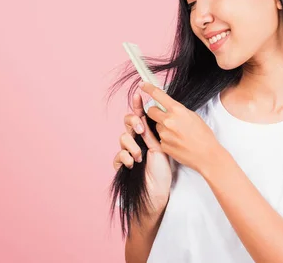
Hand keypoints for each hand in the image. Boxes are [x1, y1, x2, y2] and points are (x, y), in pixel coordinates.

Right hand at [112, 91, 171, 213]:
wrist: (159, 190)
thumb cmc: (164, 168)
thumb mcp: (162, 145)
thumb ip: (155, 130)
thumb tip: (155, 111)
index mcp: (147, 132)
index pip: (141, 114)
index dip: (138, 103)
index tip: (138, 94)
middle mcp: (137, 139)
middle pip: (128, 121)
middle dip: (133, 122)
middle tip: (141, 129)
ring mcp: (129, 150)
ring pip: (122, 137)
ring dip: (132, 145)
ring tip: (140, 156)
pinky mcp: (124, 164)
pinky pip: (118, 155)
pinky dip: (125, 158)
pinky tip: (133, 163)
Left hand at [138, 81, 223, 174]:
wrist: (207, 155)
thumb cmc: (203, 135)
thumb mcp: (193, 116)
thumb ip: (178, 110)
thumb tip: (169, 108)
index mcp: (177, 110)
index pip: (158, 95)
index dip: (148, 88)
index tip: (142, 85)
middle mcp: (168, 121)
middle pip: (150, 111)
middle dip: (154, 111)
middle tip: (163, 115)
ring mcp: (164, 134)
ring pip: (156, 126)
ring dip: (163, 127)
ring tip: (177, 133)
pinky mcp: (163, 145)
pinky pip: (160, 138)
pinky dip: (166, 139)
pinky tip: (177, 142)